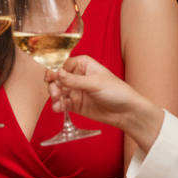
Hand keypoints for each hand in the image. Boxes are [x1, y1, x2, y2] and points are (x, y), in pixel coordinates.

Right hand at [49, 56, 164, 152]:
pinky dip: (59, 106)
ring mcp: (77, 91)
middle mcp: (78, 77)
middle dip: (54, 85)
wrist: (126, 112)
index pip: (64, 65)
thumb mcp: (94, 83)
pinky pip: (63, 104)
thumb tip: (57, 73)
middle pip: (58, 79)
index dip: (56, 71)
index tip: (51, 77)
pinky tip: (59, 108)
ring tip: (57, 102)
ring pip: (59, 92)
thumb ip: (74, 80)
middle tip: (55, 93)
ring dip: (55, 96)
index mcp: (84, 65)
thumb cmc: (115, 91)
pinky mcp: (76, 105)